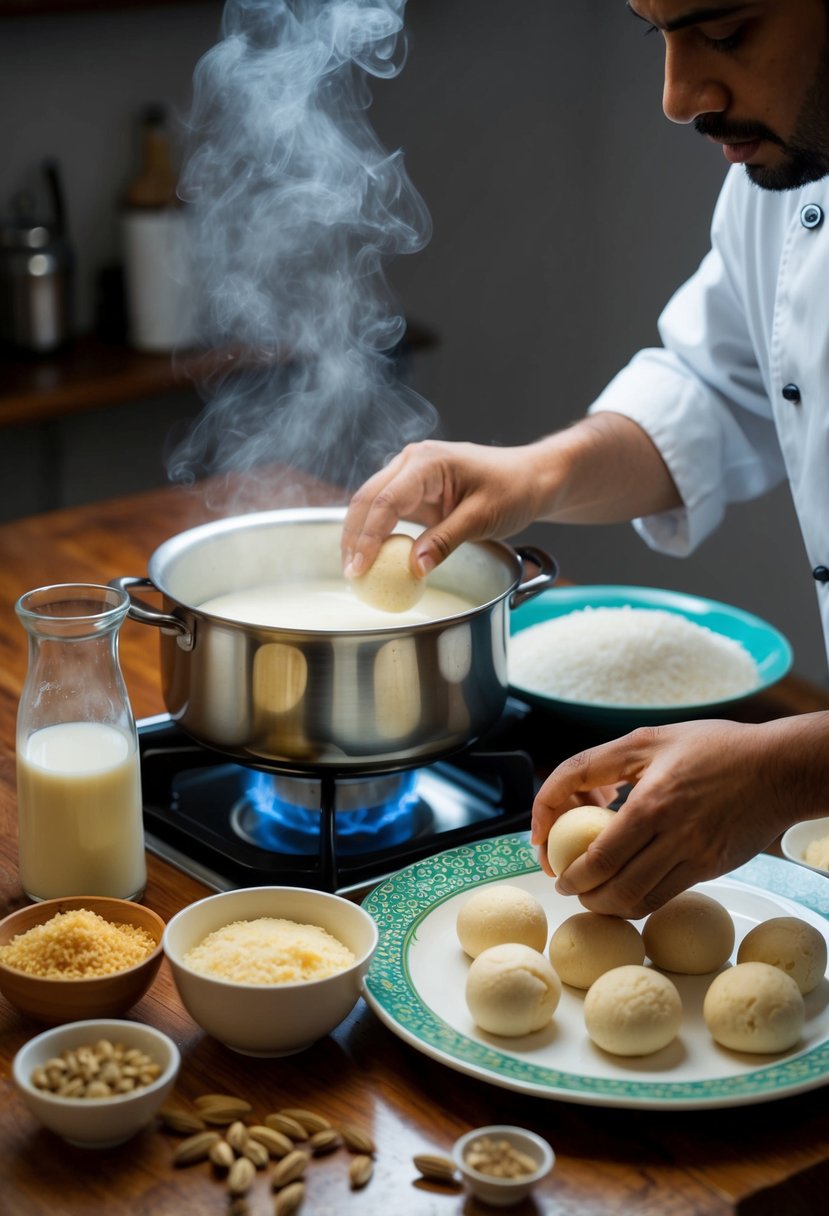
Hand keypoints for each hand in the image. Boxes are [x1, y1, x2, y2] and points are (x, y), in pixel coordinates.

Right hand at [341, 439, 545, 577]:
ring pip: (371, 504)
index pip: (386, 500)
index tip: (360, 567)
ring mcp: (410, 475)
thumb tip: (414, 568)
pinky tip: (372, 558)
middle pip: (367, 499)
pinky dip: (376, 534)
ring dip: (360, 536)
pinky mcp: (414, 491)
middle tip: (351, 574)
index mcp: (427, 462)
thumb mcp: (482, 518)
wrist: (531, 477)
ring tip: (356, 570)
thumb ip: (446, 541)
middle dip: (354, 537)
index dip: (368, 537)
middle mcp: (412, 462)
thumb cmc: (513, 489)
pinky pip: (386, 512)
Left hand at [530, 716, 827, 918]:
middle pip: (610, 880)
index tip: (550, 863)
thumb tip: (570, 790)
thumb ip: (605, 761)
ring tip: (592, 896)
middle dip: (579, 889)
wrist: (780, 769)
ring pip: (636, 898)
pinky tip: (626, 894)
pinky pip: (663, 897)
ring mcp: (693, 854)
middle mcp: (670, 831)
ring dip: (605, 904)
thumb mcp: (652, 739)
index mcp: (650, 799)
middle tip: (568, 886)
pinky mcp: (710, 868)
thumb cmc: (715, 747)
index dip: (563, 861)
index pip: (592, 844)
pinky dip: (636, 902)